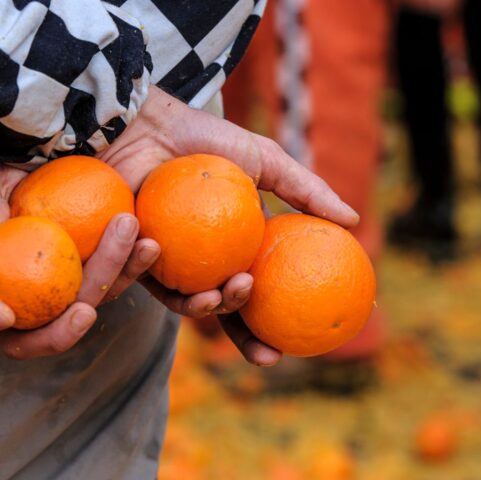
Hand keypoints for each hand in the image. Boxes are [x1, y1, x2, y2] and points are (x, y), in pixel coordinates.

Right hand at [0, 160, 156, 359]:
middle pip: (32, 334)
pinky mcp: (92, 274)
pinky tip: (150, 244)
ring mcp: (58, 289)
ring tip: (130, 251)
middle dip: (60, 334)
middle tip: (84, 311)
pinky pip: (115, 279)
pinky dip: (133, 265)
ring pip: (84, 306)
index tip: (3, 314)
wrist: (36, 161)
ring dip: (110, 283)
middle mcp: (17, 295)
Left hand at [99, 87, 354, 365]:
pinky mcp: (127, 255)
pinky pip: (142, 279)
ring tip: (228, 291)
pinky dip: (155, 271)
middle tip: (268, 354)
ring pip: (187, 304)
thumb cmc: (204, 140)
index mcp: (232, 248)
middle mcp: (200, 262)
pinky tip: (162, 253)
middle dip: (246, 342)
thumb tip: (354, 221)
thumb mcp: (265, 160)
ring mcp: (165, 263)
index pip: (256, 296)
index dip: (272, 327)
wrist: (147, 126)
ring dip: (209, 309)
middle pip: (224, 316)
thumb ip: (307, 191)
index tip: (294, 347)